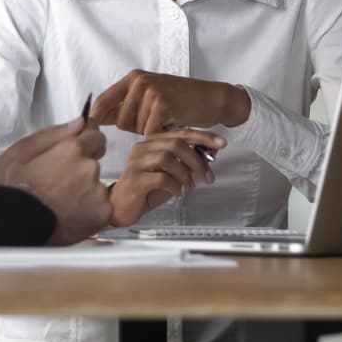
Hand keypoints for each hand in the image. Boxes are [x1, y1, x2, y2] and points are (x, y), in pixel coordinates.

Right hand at [0, 117, 111, 244]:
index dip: (85, 143)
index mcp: (71, 150)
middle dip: (79, 171)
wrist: (7, 225)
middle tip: (55, 184)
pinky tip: (66, 217)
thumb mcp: (20, 152)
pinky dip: (88, 213)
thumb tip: (79, 123)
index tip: (77, 151)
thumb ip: (54, 134)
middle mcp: (89, 168)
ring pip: (96, 188)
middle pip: (93, 164)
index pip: (95, 136)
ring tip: (57, 204)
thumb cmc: (8, 190)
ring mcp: (97, 193)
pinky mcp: (101, 216)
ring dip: (83, 193)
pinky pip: (100, 209)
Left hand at [89, 70, 250, 136]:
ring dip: (150, 131)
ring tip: (165, 120)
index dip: (96, 119)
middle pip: (120, 120)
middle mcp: (139, 81)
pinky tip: (171, 125)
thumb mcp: (148, 98)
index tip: (94, 131)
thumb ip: (123, 107)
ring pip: (135, 128)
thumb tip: (94, 118)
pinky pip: (150, 131)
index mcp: (132, 78)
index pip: (102, 101)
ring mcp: (151, 91)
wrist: (211, 98)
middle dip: (135, 128)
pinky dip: (160, 134)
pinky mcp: (163, 104)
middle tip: (155, 121)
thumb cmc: (180, 100)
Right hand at [108, 129, 226, 226]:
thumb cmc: (145, 190)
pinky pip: (160, 178)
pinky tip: (177, 192)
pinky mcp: (135, 181)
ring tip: (190, 185)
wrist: (120, 207)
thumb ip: (187, 164)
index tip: (221, 143)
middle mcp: (142, 149)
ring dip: (185, 172)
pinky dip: (174, 185)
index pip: (180, 133)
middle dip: (197, 158)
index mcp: (151, 143)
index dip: (202, 137)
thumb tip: (210, 154)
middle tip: (207, 174)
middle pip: (174, 143)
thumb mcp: (171, 174)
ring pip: (166, 157)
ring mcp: (136, 164)